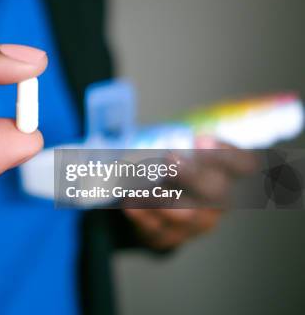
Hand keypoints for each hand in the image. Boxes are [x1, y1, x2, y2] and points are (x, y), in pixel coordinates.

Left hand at [124, 137, 256, 249]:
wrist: (154, 216)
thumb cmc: (171, 175)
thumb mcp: (179, 154)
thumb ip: (177, 140)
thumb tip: (162, 132)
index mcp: (224, 175)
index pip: (242, 164)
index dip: (226, 153)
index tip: (201, 137)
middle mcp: (217, 202)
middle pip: (215, 192)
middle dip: (190, 175)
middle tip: (168, 159)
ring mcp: (195, 224)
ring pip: (186, 215)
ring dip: (162, 197)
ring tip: (139, 184)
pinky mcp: (169, 237)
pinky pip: (157, 230)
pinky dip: (141, 215)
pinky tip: (129, 202)